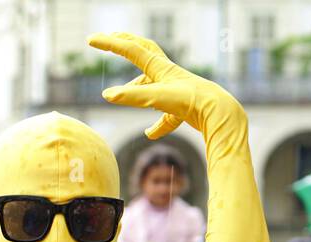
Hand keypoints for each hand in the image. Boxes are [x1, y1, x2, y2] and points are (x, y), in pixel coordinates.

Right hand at [89, 32, 239, 139]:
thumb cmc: (190, 101)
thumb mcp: (157, 98)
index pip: (130, 49)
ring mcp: (176, 90)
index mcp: (159, 67)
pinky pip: (167, 114)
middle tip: (111, 39)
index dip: (109, 43)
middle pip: (143, 51)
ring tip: (124, 96)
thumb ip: (132, 96)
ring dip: (137, 88)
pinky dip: (157, 123)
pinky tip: (150, 134)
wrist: (219, 113)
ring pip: (152, 84)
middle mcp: (167, 74)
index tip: (91, 39)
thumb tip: (107, 96)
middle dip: (125, 44)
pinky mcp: (184, 106)